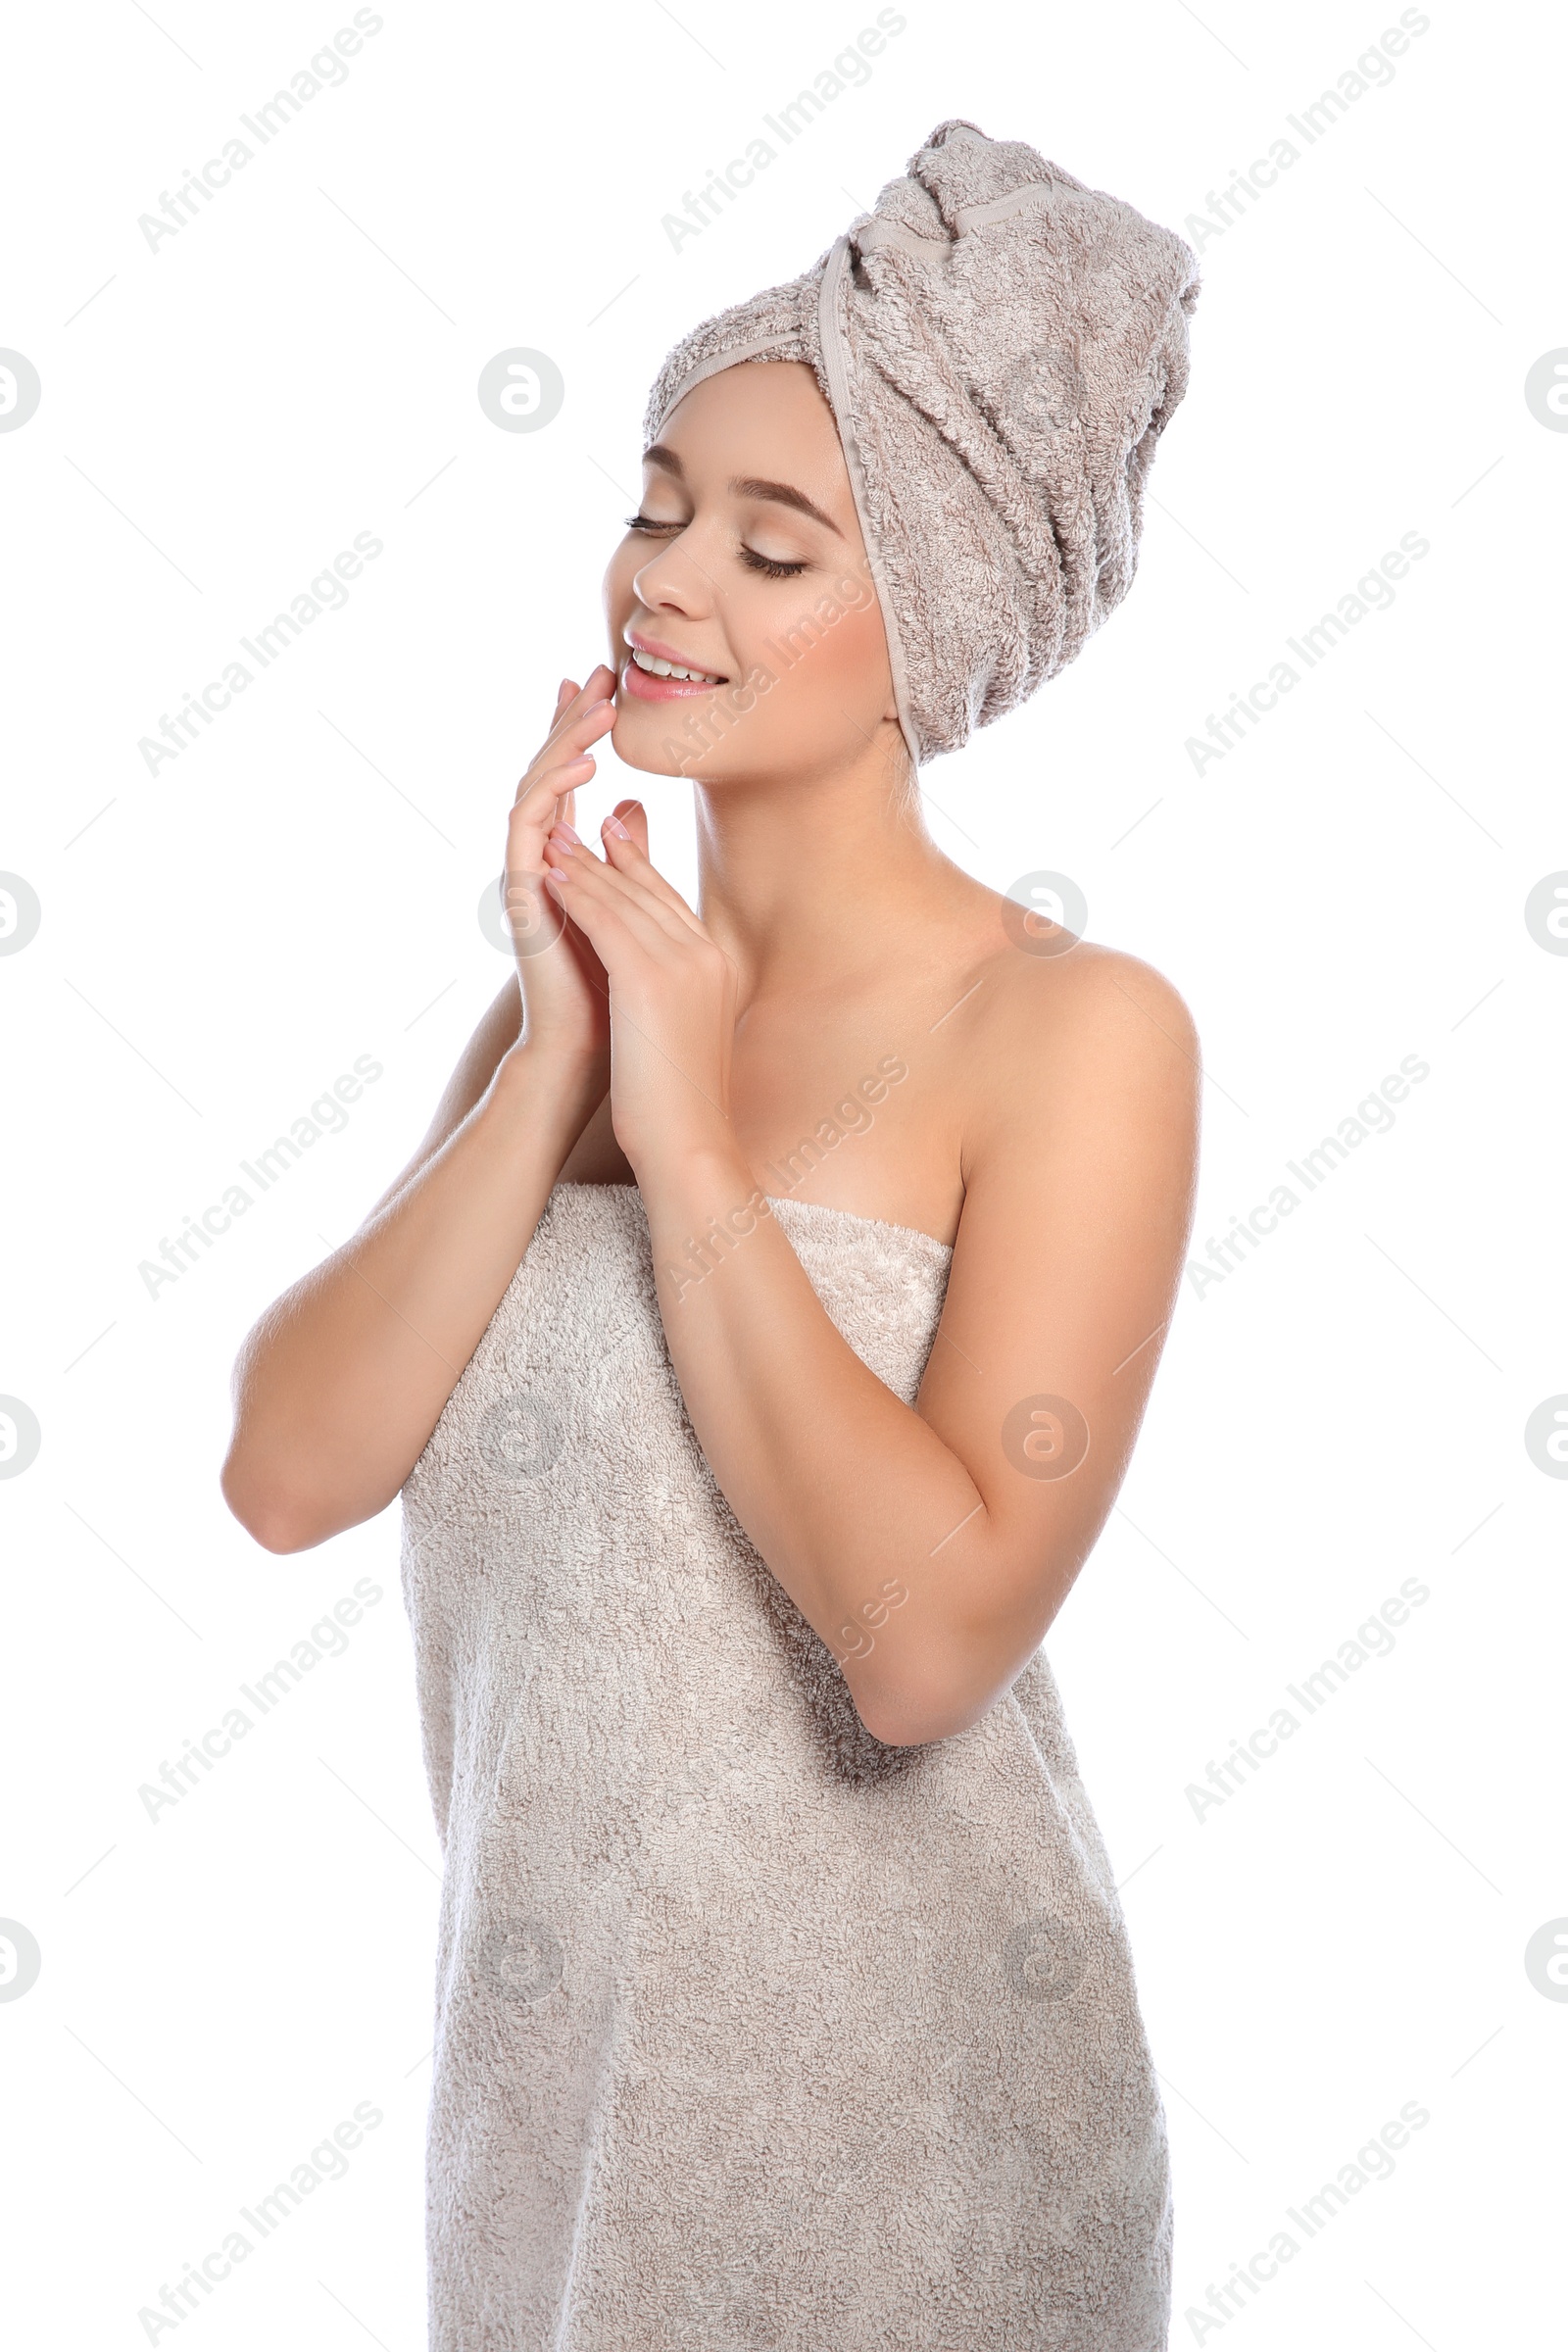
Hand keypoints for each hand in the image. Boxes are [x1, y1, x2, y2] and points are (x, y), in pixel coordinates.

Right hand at [501, 669, 622, 1063]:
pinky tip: (583, 766)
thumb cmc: (611, 992)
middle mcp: (538, 862)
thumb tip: (633, 806)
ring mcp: (526, 877)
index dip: (580, 732)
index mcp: (563, 861)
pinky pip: (529, 829)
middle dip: (569, 721)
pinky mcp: (523, 895)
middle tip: (595, 670)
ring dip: (564, 743)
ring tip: (595, 704)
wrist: (589, 1052)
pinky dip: (554, 793)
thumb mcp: (629, 907)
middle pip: (546, 773)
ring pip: (535, 789)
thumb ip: (625, 856)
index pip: (568, 781)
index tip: (604, 687)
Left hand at [540, 805, 737, 1173]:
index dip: (635, 865)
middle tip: (567, 825)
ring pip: (623, 899)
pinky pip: (605, 920)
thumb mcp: (680, 1033)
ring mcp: (682, 963)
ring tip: (549, 838)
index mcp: (717, 965)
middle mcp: (706, 955)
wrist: (688, 1141)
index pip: (669, 901)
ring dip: (581, 865)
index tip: (607, 837)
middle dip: (603, 855)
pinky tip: (548, 876)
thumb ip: (670, 991)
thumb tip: (647, 978)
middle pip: (647, 891)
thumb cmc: (679, 1103)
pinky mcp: (649, 977)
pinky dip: (575, 892)